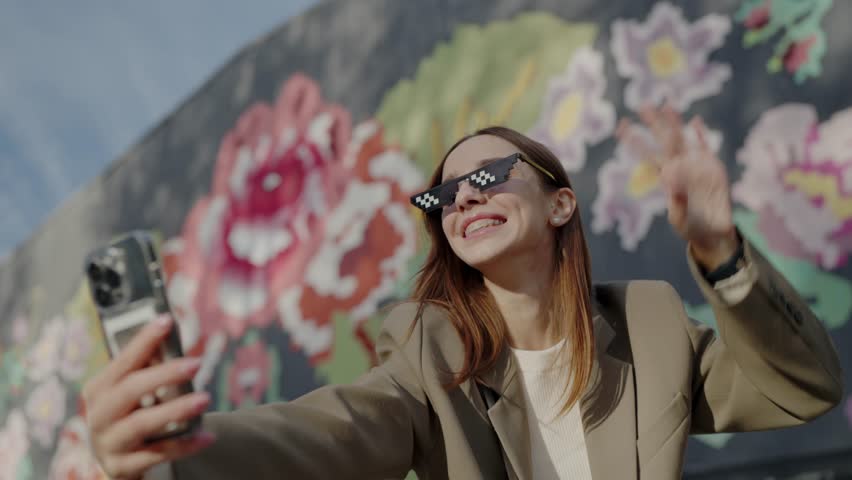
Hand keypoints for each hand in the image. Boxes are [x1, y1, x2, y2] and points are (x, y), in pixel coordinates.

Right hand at [82, 315, 214, 479]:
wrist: (117, 461)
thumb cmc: (130, 415)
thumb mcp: (133, 394)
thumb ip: (149, 371)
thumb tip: (175, 341)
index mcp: (100, 388)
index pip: (123, 360)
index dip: (144, 340)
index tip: (166, 320)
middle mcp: (99, 415)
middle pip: (130, 390)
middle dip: (164, 374)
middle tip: (196, 363)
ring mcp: (108, 443)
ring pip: (141, 424)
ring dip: (175, 410)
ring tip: (204, 399)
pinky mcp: (121, 467)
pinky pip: (156, 455)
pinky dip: (184, 445)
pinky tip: (206, 436)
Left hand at [619, 104, 738, 269]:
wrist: (714, 233)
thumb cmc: (692, 227)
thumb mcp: (681, 217)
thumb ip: (677, 200)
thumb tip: (670, 179)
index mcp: (667, 179)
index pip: (648, 156)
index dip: (635, 142)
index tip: (621, 127)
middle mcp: (679, 168)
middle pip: (664, 141)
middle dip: (653, 124)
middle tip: (642, 106)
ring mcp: (696, 167)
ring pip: (682, 140)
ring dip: (675, 124)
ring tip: (667, 106)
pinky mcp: (713, 169)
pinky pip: (705, 148)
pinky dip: (700, 135)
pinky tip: (695, 120)